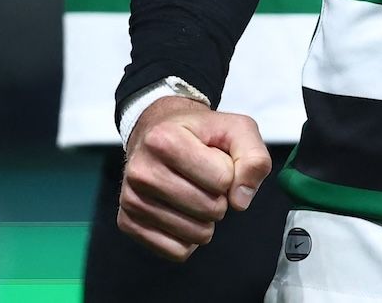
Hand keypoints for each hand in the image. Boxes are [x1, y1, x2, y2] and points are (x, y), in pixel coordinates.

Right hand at [117, 97, 270, 262]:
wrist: (156, 134)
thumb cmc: (199, 133)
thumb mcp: (236, 129)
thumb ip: (253, 158)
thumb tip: (240, 201)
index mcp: (164, 140)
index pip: (223, 180)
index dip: (229, 173)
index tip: (216, 160)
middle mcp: (141, 171)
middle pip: (210, 209)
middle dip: (219, 198)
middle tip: (206, 180)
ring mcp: (131, 199)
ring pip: (195, 234)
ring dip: (206, 220)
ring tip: (194, 194)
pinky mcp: (128, 222)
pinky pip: (177, 251)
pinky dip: (189, 238)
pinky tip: (182, 213)